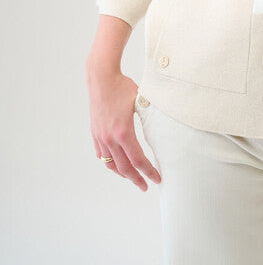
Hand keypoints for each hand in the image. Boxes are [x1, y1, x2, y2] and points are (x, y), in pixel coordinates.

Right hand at [86, 66, 160, 191]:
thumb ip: (151, 116)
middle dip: (136, 179)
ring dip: (123, 173)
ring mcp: (100, 136)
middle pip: (124, 168)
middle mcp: (110, 138)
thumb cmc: (122, 87)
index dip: (149, 171)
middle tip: (146, 186)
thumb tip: (165, 124)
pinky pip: (101, 155)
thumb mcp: (141, 101)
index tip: (157, 178)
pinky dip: (110, 163)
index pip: (138, 160)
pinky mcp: (95, 132)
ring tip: (133, 177)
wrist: (101, 77)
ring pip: (111, 164)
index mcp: (124, 132)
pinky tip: (116, 163)